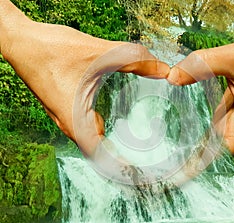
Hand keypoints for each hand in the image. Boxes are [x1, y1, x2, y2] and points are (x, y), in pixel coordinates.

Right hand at [0, 2, 168, 155]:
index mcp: (75, 119)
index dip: (119, 166)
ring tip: (129, 146)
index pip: (100, 154)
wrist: (20, 40)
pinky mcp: (63, 103)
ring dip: (108, 144)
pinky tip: (109, 121)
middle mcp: (68, 122)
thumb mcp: (100, 53)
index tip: (136, 173)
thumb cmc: (51, 48)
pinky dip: (99, 129)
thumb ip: (134, 60)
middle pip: (96, 150)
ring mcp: (64, 114)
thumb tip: (163, 70)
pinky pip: (83, 124)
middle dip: (117, 158)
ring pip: (89, 137)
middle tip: (140, 161)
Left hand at [167, 31, 233, 153]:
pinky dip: (207, 119)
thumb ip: (203, 64)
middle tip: (171, 161)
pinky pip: (221, 116)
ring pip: (218, 131)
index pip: (222, 151)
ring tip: (178, 145)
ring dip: (201, 137)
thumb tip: (172, 76)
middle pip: (218, 145)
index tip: (182, 171)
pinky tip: (192, 118)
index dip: (201, 162)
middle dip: (196, 153)